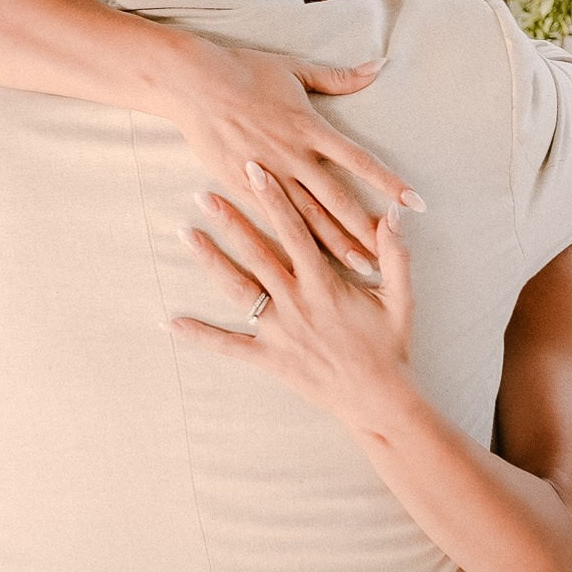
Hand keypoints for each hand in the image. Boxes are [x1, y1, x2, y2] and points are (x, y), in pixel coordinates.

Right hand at [168, 42, 422, 273]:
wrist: (192, 81)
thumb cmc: (245, 70)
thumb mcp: (296, 69)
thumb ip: (341, 77)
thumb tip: (379, 65)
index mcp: (311, 127)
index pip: (360, 161)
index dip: (390, 183)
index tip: (416, 202)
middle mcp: (293, 155)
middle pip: (337, 200)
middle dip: (365, 230)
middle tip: (389, 258)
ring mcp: (267, 173)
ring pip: (307, 217)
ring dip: (335, 244)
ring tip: (359, 268)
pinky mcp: (241, 184)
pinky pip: (270, 218)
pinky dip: (290, 240)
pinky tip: (306, 261)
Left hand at [172, 165, 417, 431]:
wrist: (377, 400)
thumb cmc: (390, 347)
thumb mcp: (399, 297)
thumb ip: (395, 253)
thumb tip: (396, 213)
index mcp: (324, 284)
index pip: (294, 231)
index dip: (274, 199)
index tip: (255, 170)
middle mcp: (296, 303)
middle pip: (256, 253)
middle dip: (231, 220)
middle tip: (204, 193)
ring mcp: (278, 332)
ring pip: (238, 290)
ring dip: (210, 261)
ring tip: (186, 235)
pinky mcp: (268, 359)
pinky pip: (229, 346)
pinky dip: (200, 334)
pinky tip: (171, 322)